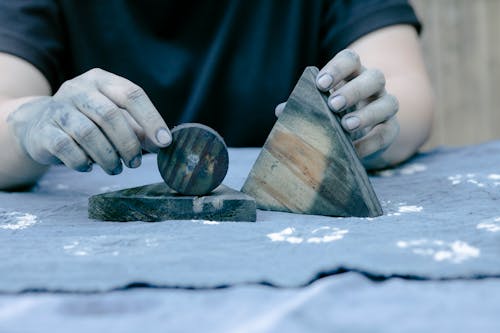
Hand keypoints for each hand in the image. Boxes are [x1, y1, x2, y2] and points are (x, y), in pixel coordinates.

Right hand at [7, 68, 170, 174]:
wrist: (39, 125)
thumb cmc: (88, 121)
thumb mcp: (115, 118)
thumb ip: (138, 128)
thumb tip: (161, 143)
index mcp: (101, 81)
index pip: (131, 94)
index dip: (151, 119)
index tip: (164, 142)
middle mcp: (78, 89)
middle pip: (110, 115)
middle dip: (128, 143)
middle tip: (134, 162)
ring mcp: (58, 108)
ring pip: (88, 134)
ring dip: (108, 157)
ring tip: (115, 168)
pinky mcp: (44, 130)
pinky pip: (67, 148)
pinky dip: (82, 161)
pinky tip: (88, 166)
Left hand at [276, 49, 398, 165]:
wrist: (359, 135)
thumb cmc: (333, 113)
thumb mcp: (319, 106)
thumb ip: (304, 105)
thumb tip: (281, 110)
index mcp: (353, 73)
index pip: (350, 59)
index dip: (337, 68)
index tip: (320, 83)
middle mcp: (373, 86)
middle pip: (374, 77)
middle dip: (354, 90)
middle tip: (333, 104)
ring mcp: (385, 106)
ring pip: (389, 103)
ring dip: (367, 113)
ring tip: (346, 125)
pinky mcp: (391, 129)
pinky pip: (388, 132)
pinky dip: (371, 141)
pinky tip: (354, 149)